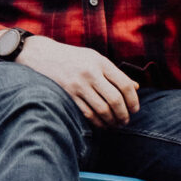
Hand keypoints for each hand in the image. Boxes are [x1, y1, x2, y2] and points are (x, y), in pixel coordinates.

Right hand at [18, 34, 140, 126]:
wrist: (43, 56)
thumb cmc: (74, 58)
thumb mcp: (96, 59)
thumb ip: (115, 73)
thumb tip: (136, 87)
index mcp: (101, 62)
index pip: (124, 84)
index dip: (133, 100)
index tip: (135, 109)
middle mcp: (90, 73)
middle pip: (115, 99)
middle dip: (124, 114)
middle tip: (126, 120)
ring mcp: (78, 85)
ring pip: (102, 109)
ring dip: (112, 121)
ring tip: (116, 124)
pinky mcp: (68, 95)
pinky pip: (87, 113)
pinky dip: (98, 122)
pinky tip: (102, 125)